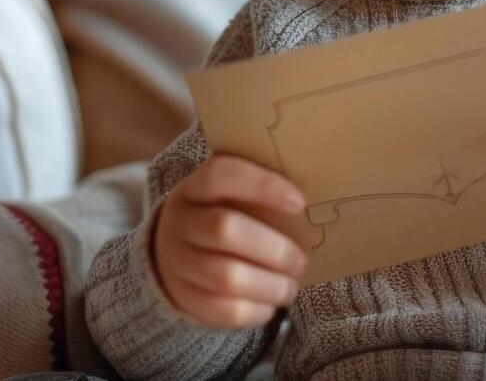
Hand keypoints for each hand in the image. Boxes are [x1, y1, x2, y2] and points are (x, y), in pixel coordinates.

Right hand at [151, 154, 309, 327]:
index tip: (299, 202)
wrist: (172, 257)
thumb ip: (257, 195)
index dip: (261, 186)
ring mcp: (177, 263)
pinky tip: (270, 304)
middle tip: (301, 262)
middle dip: (273, 249)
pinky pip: (223, 309)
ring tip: (290, 288)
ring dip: (270, 285)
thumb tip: (312, 204)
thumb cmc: (217, 219)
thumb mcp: (226, 198)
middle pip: (224, 230)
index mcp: (193, 189)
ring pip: (226, 277)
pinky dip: (256, 310)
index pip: (220, 175)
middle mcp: (179, 223)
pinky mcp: (184, 299)